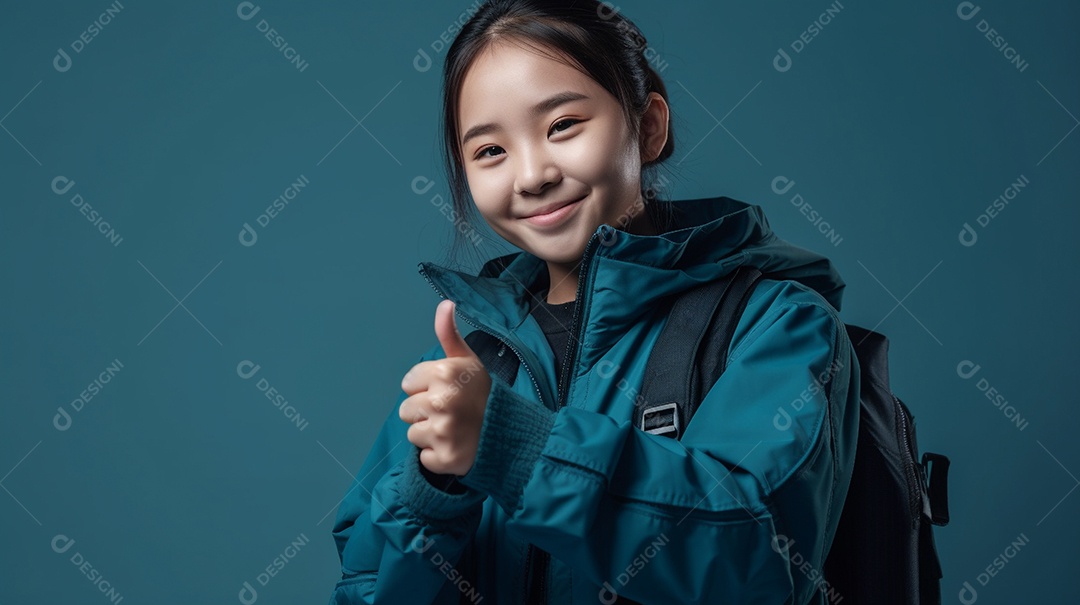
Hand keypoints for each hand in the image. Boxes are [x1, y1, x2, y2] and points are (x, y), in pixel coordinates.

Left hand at [399, 299, 491, 475]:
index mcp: (444, 374)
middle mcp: (442, 401)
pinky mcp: (444, 459)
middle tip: (452, 412)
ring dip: (429, 434)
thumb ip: (449, 334)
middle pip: (406, 409)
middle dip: (426, 411)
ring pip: (412, 433)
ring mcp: (443, 432)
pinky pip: (423, 457)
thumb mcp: (468, 361)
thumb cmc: (482, 394)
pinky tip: (455, 446)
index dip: (426, 387)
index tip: (448, 391)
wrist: (510, 433)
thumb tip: (445, 304)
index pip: (408, 383)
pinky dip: (437, 456)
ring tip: (454, 429)